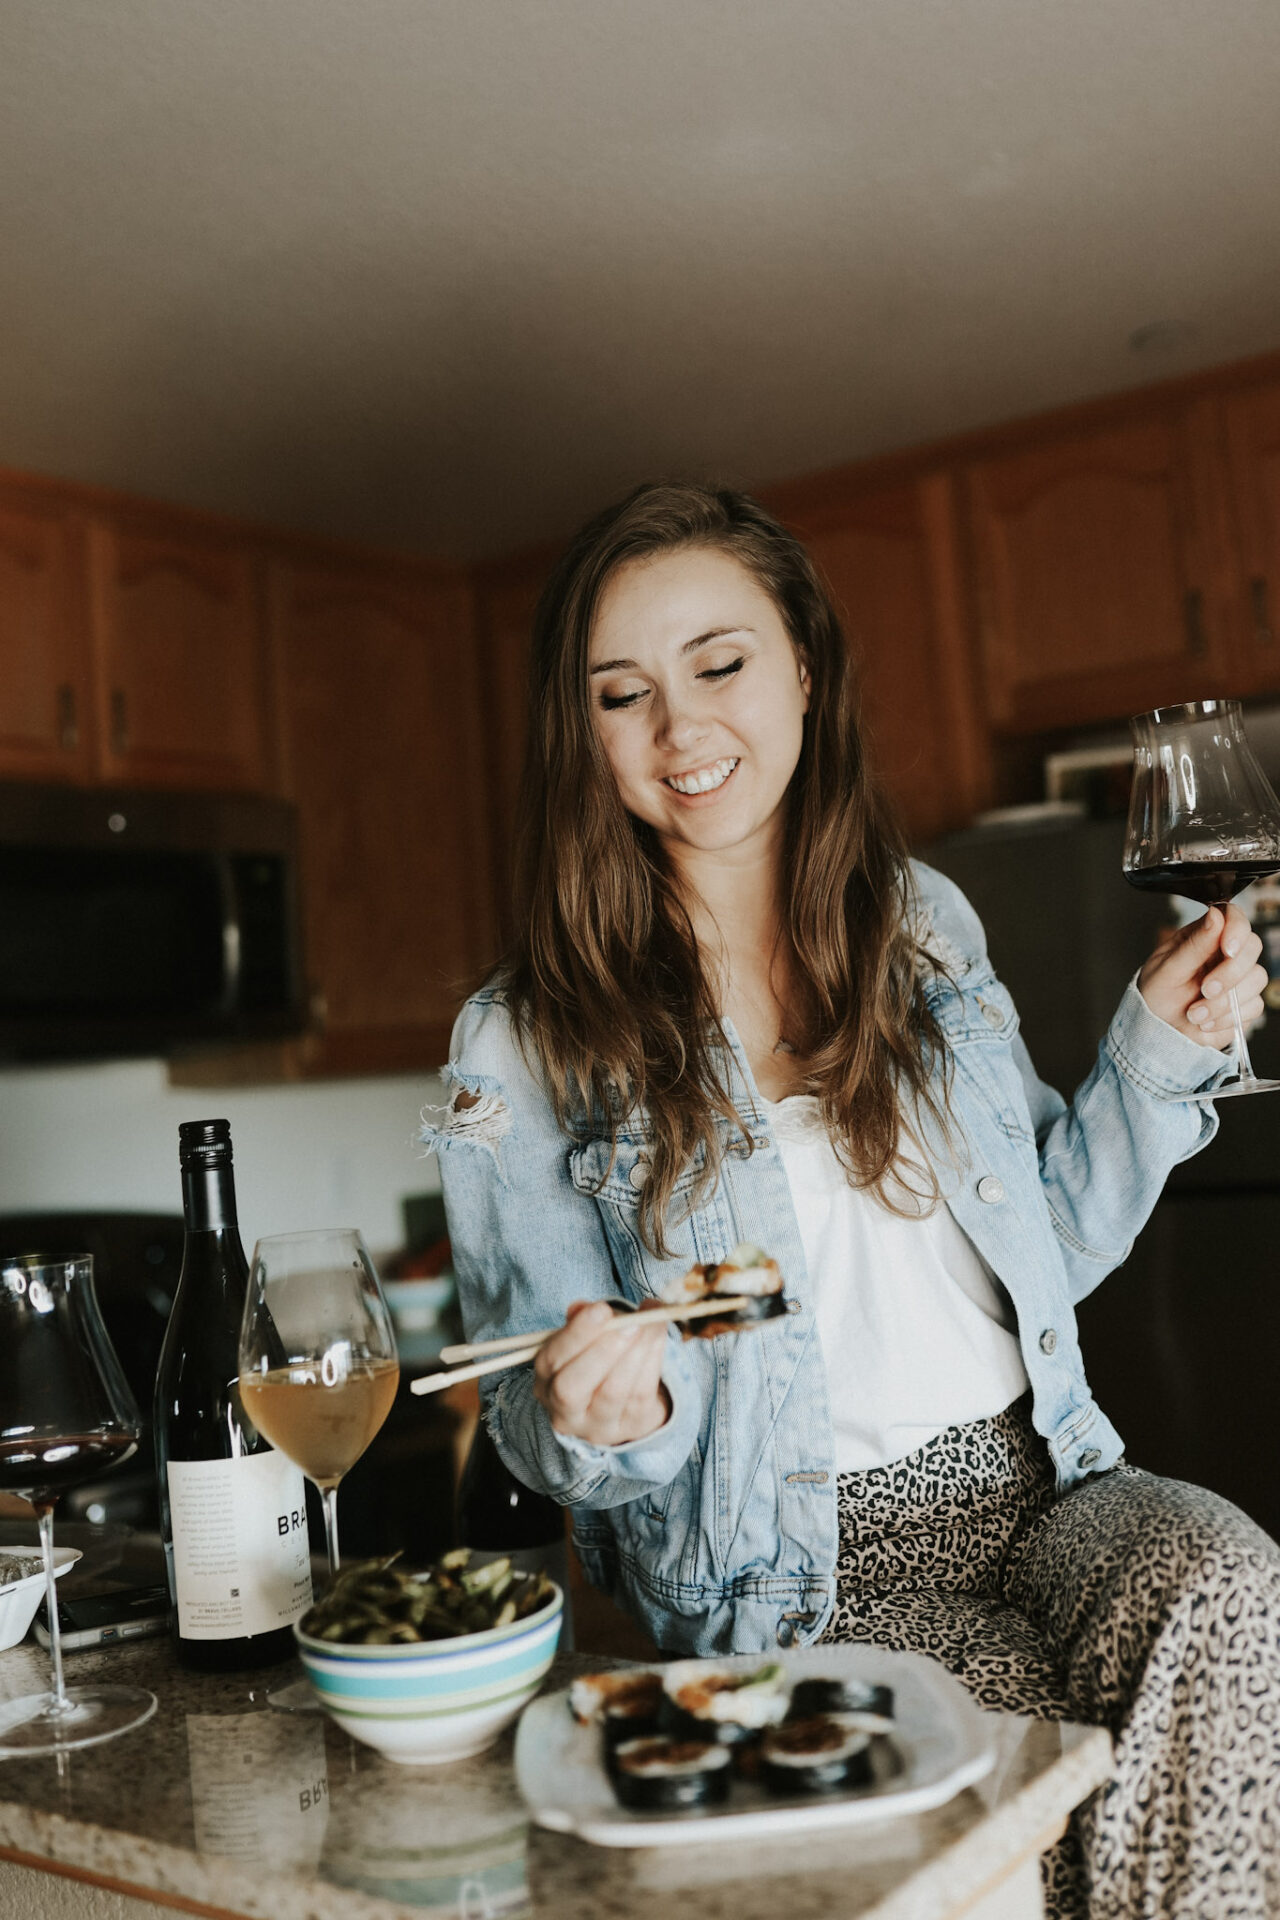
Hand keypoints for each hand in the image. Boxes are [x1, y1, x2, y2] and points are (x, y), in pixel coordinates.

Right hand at [533, 1300, 670, 1447]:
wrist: (624, 1406)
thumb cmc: (596, 1364)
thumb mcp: (582, 1342)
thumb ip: (580, 1322)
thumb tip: (580, 1308)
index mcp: (546, 1383)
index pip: (552, 1360)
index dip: (577, 1334)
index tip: (601, 1309)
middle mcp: (565, 1412)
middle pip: (572, 1387)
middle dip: (602, 1351)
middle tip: (630, 1324)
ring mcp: (598, 1426)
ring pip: (614, 1391)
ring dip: (636, 1352)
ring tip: (650, 1325)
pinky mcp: (632, 1428)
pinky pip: (641, 1393)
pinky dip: (653, 1360)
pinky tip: (658, 1337)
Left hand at [1137, 904, 1265, 1045]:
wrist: (1159, 1032)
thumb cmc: (1157, 995)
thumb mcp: (1167, 969)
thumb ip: (1194, 945)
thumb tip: (1215, 915)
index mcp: (1204, 936)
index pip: (1234, 917)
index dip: (1237, 929)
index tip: (1227, 949)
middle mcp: (1224, 954)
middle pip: (1253, 947)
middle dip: (1230, 973)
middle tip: (1205, 990)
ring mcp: (1238, 978)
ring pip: (1257, 978)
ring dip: (1224, 1002)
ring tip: (1194, 1014)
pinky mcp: (1244, 1003)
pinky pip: (1254, 1006)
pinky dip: (1228, 1018)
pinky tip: (1205, 1022)